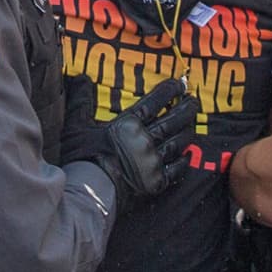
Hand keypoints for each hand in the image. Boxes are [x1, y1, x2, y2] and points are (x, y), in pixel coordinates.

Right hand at [61, 74, 197, 210]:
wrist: (90, 192)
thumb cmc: (82, 158)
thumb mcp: (77, 125)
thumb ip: (81, 101)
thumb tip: (82, 79)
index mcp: (129, 125)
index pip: (153, 103)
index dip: (168, 91)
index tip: (180, 85)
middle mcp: (145, 141)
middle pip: (172, 121)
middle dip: (185, 109)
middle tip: (194, 101)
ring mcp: (153, 162)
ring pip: (177, 143)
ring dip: (187, 132)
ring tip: (192, 124)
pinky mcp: (156, 182)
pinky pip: (175, 170)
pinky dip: (183, 162)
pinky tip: (187, 156)